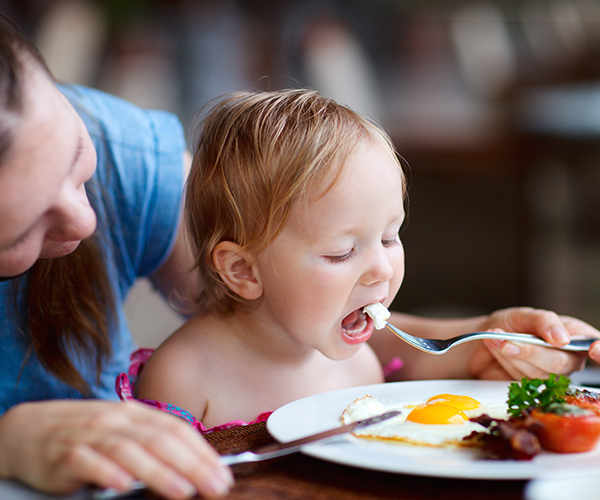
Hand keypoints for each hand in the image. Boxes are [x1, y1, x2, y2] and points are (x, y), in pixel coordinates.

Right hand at [0, 400, 232, 498]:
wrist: (28, 429)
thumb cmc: (85, 433)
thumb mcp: (122, 430)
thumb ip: (152, 443)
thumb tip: (192, 466)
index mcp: (135, 413)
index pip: (176, 428)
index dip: (201, 451)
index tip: (223, 474)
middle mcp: (116, 419)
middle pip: (160, 440)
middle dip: (192, 464)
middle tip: (215, 486)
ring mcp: (90, 434)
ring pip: (129, 450)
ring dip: (158, 472)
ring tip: (182, 491)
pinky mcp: (64, 454)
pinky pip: (88, 461)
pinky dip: (107, 473)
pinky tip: (124, 486)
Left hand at [468, 307, 596, 379]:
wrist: (485, 338)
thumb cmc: (509, 324)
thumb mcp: (525, 315)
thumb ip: (544, 322)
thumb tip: (563, 339)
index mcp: (575, 335)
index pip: (595, 344)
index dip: (598, 349)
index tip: (593, 349)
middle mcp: (568, 357)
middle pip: (559, 363)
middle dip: (530, 351)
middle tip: (507, 341)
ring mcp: (551, 374)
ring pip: (537, 374)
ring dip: (512, 355)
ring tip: (498, 340)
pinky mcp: (533, 386)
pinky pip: (522, 380)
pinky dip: (506, 362)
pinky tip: (498, 349)